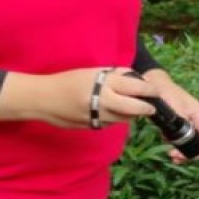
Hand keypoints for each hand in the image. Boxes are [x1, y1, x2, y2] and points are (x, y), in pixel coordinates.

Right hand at [0, 66, 162, 128]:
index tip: (154, 91)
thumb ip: (114, 75)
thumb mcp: (92, 72)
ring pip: (123, 119)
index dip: (148, 90)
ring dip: (132, 115)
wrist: (44, 99)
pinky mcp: (91, 127)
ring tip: (136, 109)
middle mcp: (101, 100)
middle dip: (146, 108)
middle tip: (152, 107)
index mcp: (103, 83)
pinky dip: (116, 119)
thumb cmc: (68, 80)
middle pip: (133, 108)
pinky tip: (115, 113)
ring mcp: (96, 116)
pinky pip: (110, 123)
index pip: (133, 87)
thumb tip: (135, 77)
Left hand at [132, 69, 198, 162]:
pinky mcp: (182, 126)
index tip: (190, 156)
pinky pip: (184, 140)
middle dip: (192, 154)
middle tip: (176, 158)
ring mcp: (191, 123)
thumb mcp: (175, 110)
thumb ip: (183, 125)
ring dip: (183, 152)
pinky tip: (167, 146)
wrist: (153, 86)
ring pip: (193, 143)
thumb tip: (186, 139)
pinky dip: (177, 146)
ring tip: (171, 155)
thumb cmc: (166, 94)